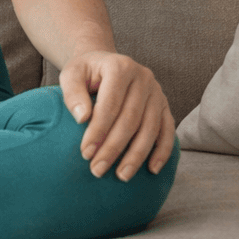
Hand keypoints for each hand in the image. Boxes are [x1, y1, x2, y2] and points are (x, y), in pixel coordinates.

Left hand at [59, 49, 174, 181]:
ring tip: (121, 176)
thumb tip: (82, 118)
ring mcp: (157, 91)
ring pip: (150, 128)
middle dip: (114, 148)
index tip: (85, 153)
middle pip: (130, 119)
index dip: (98, 130)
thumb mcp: (71, 75)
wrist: (103, 62)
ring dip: (136, 155)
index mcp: (119, 67)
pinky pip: (167, 130)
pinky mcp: (165, 104)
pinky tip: (152, 169)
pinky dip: (162, 151)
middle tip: (97, 170)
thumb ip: (73, 93)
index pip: (110, 104)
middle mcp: (143, 77)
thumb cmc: (84, 72)